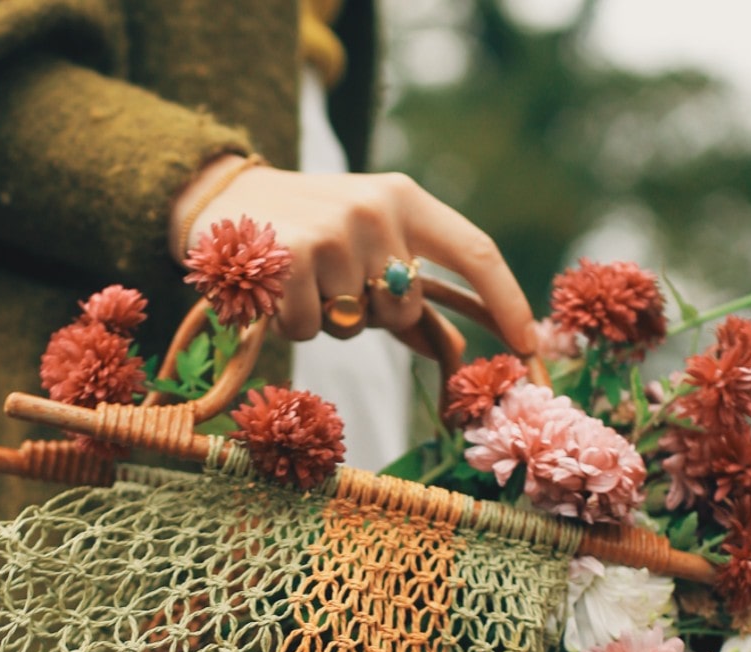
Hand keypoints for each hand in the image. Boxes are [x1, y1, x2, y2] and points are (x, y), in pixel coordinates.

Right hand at [170, 155, 536, 354]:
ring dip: (326, 318)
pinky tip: (274, 288)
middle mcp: (377, 208)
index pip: (476, 252)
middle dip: (372, 318)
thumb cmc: (304, 229)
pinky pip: (312, 329)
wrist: (221, 198)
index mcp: (406, 198)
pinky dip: (291, 322)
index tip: (529, 346)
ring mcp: (335, 229)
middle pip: (404, 308)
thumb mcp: (364, 243)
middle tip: (332, 285)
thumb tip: (452, 353)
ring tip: (298, 279)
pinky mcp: (293, 254)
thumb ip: (408, 294)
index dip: (507, 302)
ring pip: (353, 324)